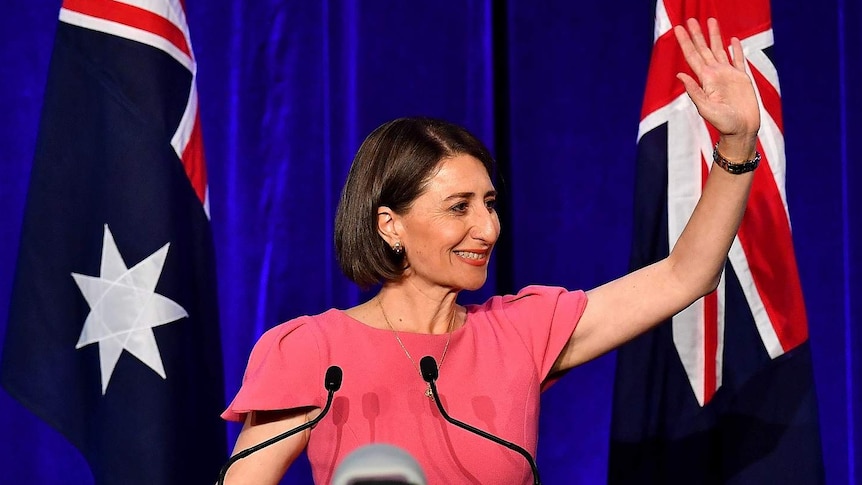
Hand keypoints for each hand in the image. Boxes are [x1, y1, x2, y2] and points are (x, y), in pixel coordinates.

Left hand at [674, 18, 759, 155]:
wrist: (741, 132)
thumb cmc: (724, 124)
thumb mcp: (706, 108)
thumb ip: (694, 91)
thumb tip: (680, 74)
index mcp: (705, 80)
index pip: (692, 56)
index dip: (686, 42)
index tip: (678, 28)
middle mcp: (715, 75)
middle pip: (704, 49)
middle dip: (697, 35)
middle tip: (690, 19)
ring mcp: (729, 76)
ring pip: (720, 50)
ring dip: (715, 36)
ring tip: (710, 20)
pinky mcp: (742, 79)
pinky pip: (739, 60)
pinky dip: (736, 49)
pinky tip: (732, 40)